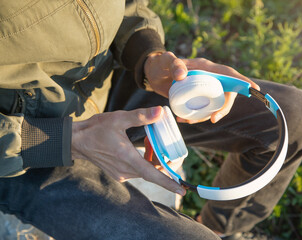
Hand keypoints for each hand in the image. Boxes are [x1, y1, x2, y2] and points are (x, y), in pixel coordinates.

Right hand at [71, 106, 185, 195]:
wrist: (77, 141)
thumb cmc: (96, 129)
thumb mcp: (119, 119)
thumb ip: (140, 116)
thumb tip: (160, 112)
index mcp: (127, 158)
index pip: (153, 174)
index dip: (169, 183)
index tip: (182, 191)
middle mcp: (125, 170)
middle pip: (152, 172)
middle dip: (164, 162)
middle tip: (169, 149)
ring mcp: (121, 173)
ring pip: (145, 171)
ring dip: (153, 160)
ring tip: (150, 142)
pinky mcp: (118, 173)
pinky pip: (137, 170)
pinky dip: (144, 161)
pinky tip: (143, 147)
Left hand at [144, 51, 259, 123]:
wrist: (152, 73)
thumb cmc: (160, 63)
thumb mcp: (165, 61)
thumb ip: (174, 63)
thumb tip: (183, 75)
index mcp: (207, 67)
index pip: (228, 74)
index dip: (242, 81)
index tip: (254, 90)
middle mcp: (209, 78)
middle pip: (226, 94)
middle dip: (223, 108)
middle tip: (212, 119)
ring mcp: (204, 89)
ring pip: (214, 105)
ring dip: (205, 116)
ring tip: (188, 120)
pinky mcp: (197, 98)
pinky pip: (202, 109)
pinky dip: (195, 117)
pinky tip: (183, 119)